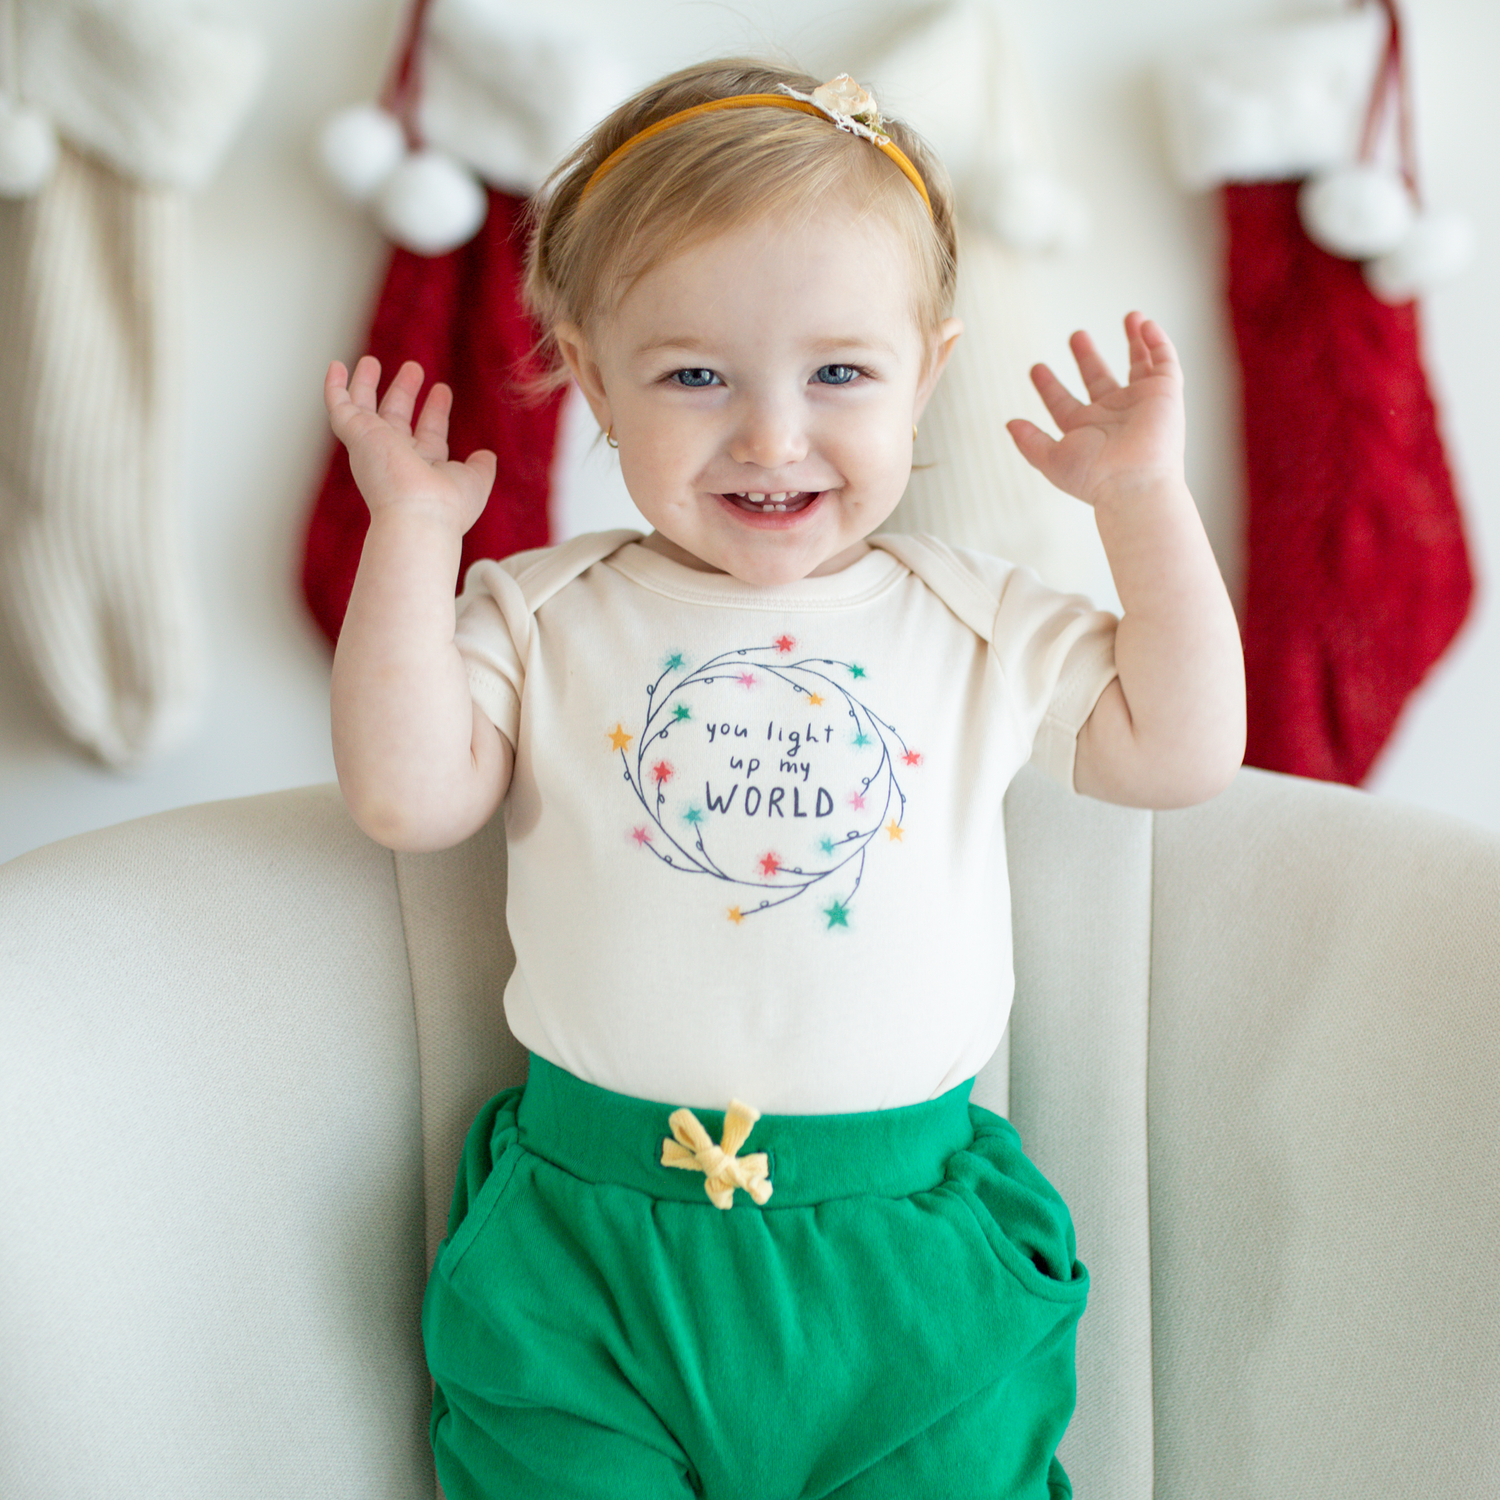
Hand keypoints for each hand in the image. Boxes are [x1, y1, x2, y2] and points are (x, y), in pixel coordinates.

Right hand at [324, 356, 495, 532]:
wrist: (416, 512)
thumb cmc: (447, 504)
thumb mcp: (473, 481)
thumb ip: (481, 467)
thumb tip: (487, 455)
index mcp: (423, 467)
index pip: (428, 434)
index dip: (435, 411)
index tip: (442, 390)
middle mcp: (395, 456)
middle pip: (397, 418)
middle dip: (405, 392)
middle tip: (414, 368)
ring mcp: (373, 445)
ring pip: (364, 409)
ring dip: (368, 384)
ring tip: (372, 360)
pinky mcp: (356, 433)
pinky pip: (338, 407)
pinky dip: (335, 387)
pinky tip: (336, 366)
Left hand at [1006, 312, 1184, 509]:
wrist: (1133, 482)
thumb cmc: (1093, 476)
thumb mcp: (1051, 459)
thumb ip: (1029, 441)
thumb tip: (1009, 424)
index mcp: (1085, 430)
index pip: (1063, 403)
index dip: (1049, 386)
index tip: (1035, 368)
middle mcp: (1113, 415)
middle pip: (1099, 379)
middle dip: (1087, 358)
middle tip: (1076, 335)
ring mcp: (1141, 403)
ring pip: (1139, 365)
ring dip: (1134, 340)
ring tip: (1130, 316)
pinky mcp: (1165, 393)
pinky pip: (1165, 360)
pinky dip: (1157, 340)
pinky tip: (1144, 322)